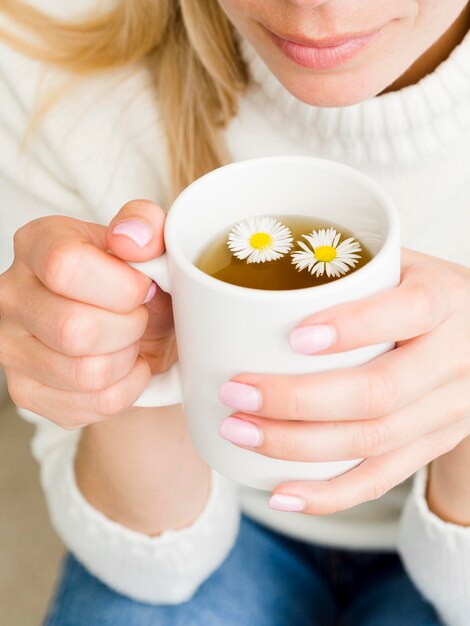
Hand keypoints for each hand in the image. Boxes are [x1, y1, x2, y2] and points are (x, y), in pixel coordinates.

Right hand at [0, 199, 175, 428]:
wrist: (136, 334)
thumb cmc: (137, 285)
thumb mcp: (149, 245)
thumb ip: (145, 226)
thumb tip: (131, 239)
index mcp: (36, 245)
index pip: (66, 266)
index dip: (122, 285)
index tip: (142, 288)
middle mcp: (11, 296)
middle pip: (75, 328)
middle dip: (130, 327)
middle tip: (139, 318)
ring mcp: (12, 349)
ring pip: (86, 372)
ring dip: (129, 359)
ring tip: (131, 341)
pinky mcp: (28, 392)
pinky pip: (97, 404)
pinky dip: (129, 388)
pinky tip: (125, 366)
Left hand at [218, 249, 469, 514]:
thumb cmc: (418, 292)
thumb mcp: (400, 265)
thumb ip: (347, 267)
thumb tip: (250, 275)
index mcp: (445, 300)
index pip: (408, 311)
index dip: (353, 327)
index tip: (294, 338)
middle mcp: (455, 358)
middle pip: (379, 392)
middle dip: (297, 400)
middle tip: (235, 393)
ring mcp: (448, 411)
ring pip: (374, 442)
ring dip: (298, 445)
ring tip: (239, 432)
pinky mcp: (432, 445)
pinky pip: (382, 479)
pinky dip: (328, 493)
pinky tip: (281, 492)